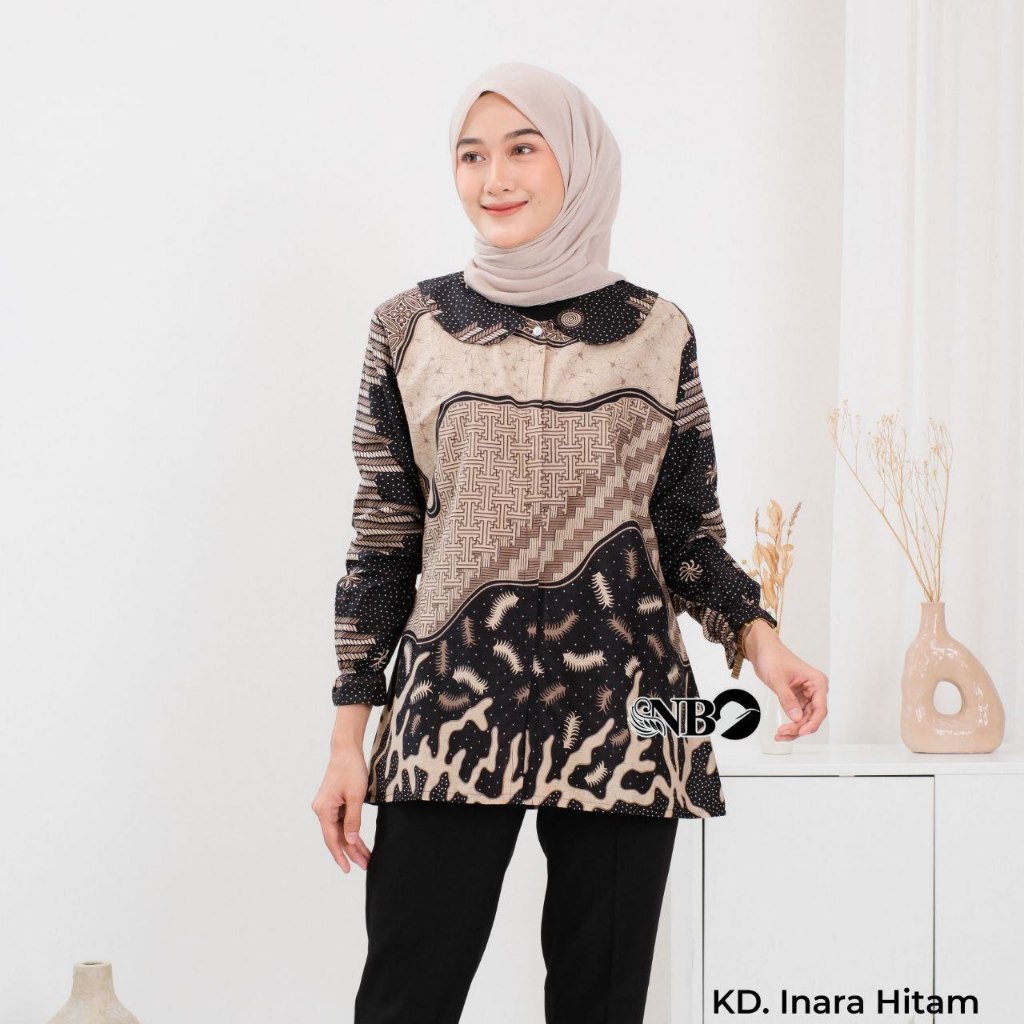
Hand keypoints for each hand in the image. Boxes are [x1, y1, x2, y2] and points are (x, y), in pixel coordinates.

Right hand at [311, 745, 372, 871]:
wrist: (346, 749)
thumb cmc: (351, 769)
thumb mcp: (356, 796)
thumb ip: (353, 820)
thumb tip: (350, 841)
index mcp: (324, 810)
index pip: (332, 840)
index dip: (340, 856)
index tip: (348, 870)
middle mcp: (322, 810)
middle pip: (337, 837)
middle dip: (351, 852)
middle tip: (366, 865)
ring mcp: (327, 806)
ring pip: (340, 831)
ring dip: (352, 843)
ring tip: (366, 857)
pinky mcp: (333, 802)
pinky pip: (342, 822)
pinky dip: (351, 831)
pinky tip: (359, 841)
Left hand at [745, 624, 828, 740]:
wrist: (762, 650)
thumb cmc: (772, 657)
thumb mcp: (777, 679)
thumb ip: (787, 699)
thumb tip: (796, 717)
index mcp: (817, 682)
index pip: (820, 708)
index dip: (812, 723)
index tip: (801, 731)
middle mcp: (815, 689)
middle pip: (813, 716)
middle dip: (799, 727)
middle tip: (783, 733)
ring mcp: (807, 695)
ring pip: (805, 719)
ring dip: (795, 729)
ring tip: (780, 735)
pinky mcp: (798, 698)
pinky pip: (798, 715)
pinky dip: (791, 724)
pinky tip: (783, 731)